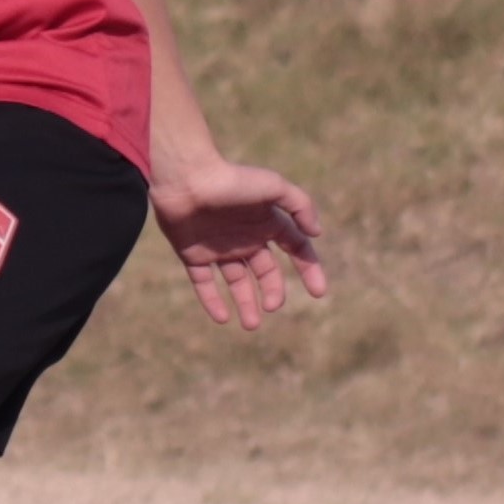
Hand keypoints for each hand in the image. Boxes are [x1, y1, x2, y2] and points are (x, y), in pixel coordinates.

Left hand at [150, 150, 326, 331]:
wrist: (186, 178)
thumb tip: (316, 234)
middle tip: (272, 306)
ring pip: (237, 282)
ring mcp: (219, 247)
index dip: (310, 270)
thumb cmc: (231, 180)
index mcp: (267, 223)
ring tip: (251, 325)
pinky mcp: (192, 253)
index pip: (296, 250)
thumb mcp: (274, 187)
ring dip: (246, 303)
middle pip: (266, 272)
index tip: (318, 293)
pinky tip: (222, 318)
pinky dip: (212, 301)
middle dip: (273, 292)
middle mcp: (245, 237)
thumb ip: (301, 206)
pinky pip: (203, 283)